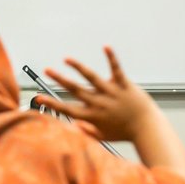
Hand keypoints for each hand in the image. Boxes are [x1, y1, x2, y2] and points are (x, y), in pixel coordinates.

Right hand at [40, 49, 159, 142]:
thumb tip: (71, 124)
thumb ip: (86, 131)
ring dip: (78, 66)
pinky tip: (105, 46)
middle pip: (75, 89)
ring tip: (66, 58)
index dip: (52, 104)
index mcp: (92, 116)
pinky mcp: (124, 85)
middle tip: (46, 70)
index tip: (38, 97)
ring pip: (92, 77)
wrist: (146, 128)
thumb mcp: (103, 137)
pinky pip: (116, 69)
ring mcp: (111, 93)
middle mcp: (99, 103)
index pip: (67, 109)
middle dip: (59, 79)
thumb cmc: (124, 133)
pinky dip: (111, 57)